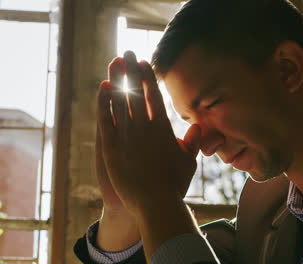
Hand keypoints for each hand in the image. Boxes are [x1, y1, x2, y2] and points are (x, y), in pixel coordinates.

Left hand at [97, 51, 200, 215]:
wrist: (154, 204)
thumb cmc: (174, 185)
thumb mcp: (188, 162)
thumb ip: (192, 142)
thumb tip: (199, 128)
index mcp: (162, 128)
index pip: (153, 96)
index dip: (147, 78)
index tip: (144, 63)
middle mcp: (143, 127)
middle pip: (135, 92)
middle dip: (131, 71)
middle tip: (127, 53)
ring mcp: (126, 136)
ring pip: (119, 101)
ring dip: (117, 79)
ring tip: (114, 62)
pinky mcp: (111, 147)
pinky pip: (105, 119)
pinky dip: (103, 102)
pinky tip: (102, 88)